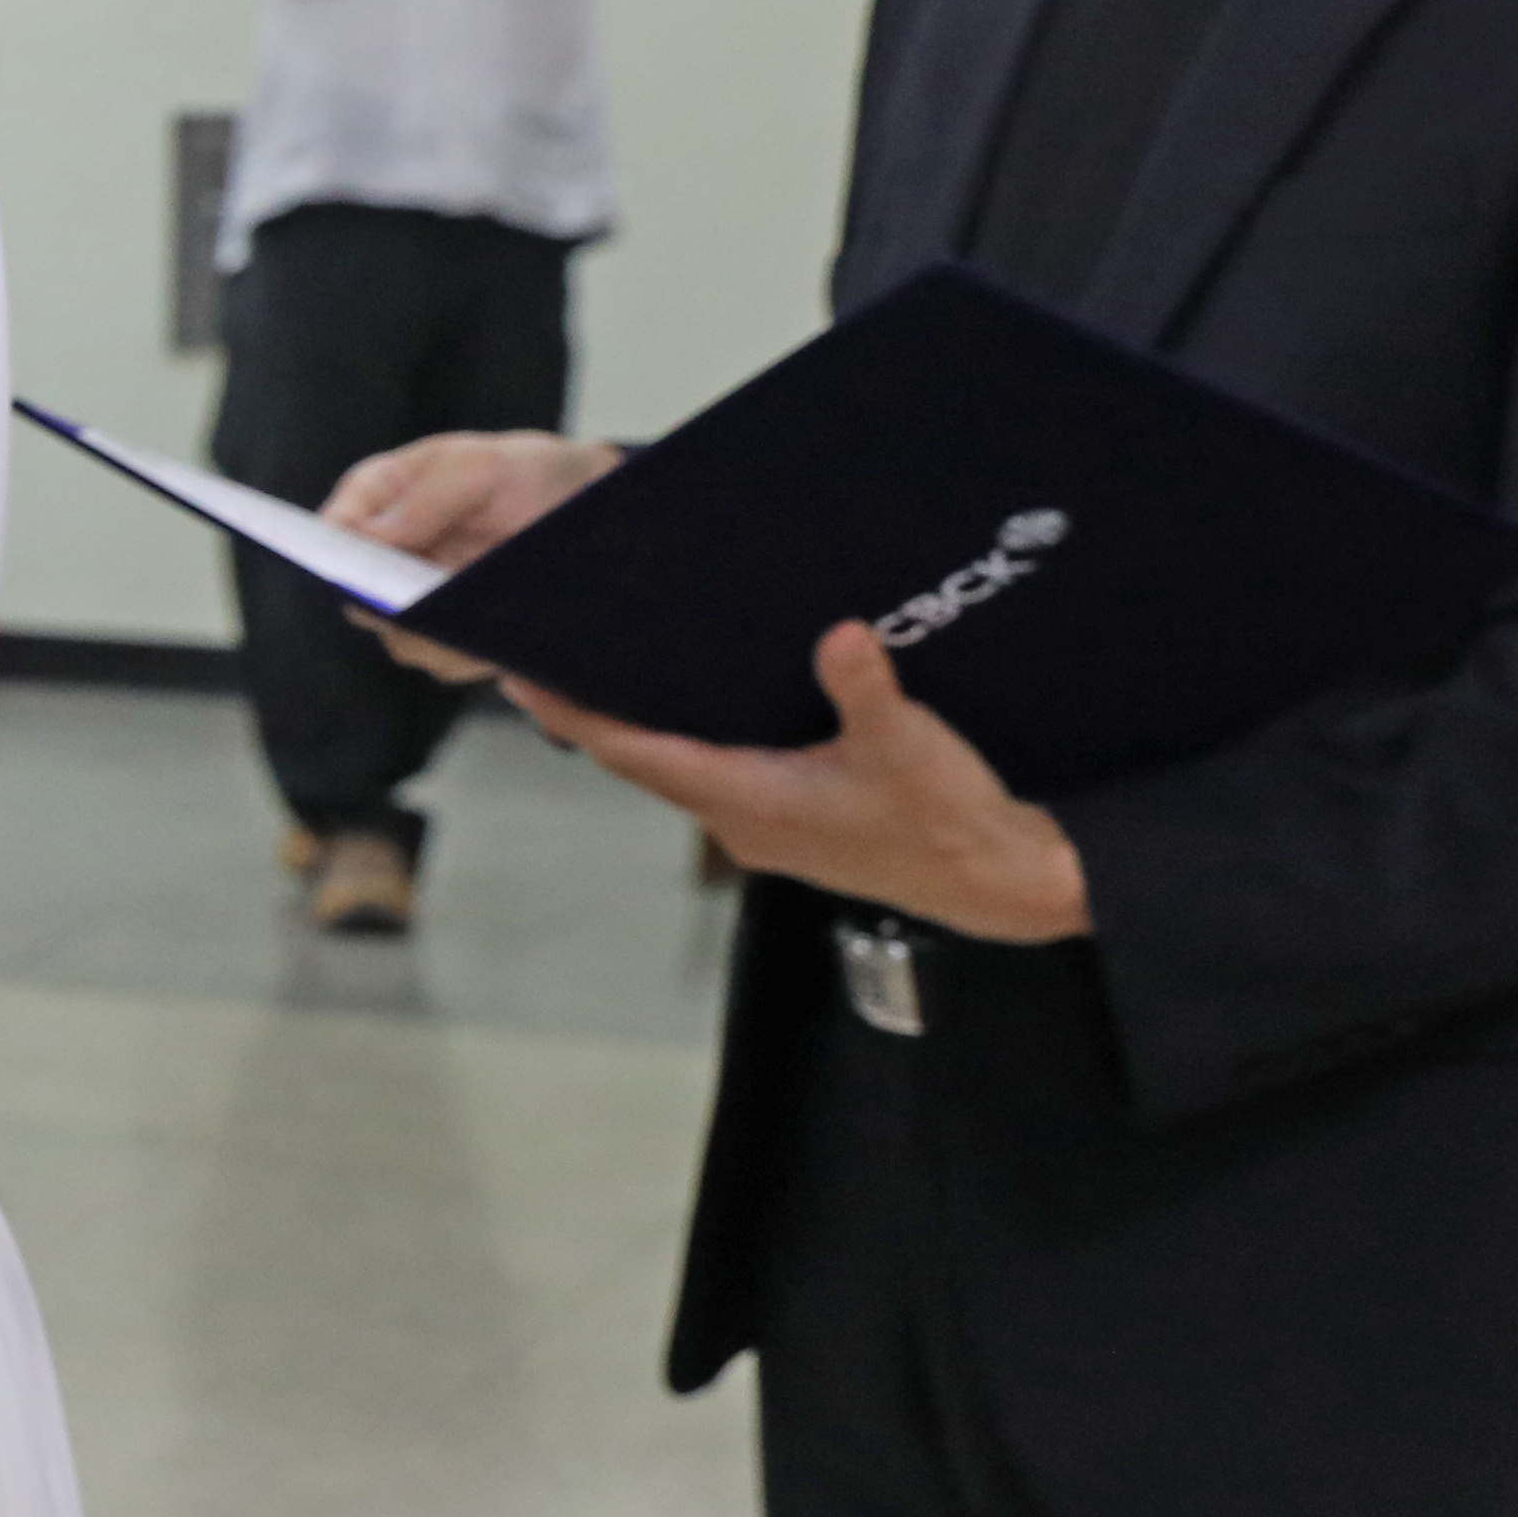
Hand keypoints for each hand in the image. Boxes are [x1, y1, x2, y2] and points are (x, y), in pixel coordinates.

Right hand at [326, 429, 621, 679]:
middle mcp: (386, 557)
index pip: (329, 534)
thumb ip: (426, 497)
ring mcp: (418, 601)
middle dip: (390, 609)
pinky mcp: (455, 634)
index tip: (359, 574)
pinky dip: (472, 656)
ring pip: (403, 640)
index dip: (333, 557)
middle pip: (359, 599)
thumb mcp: (480, 466)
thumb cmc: (522, 471)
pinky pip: (449, 660)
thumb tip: (367, 537)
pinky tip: (502, 646)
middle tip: (421, 606)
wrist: (584, 507)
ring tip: (475, 627)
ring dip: (437, 639)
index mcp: (376, 501)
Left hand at [512, 623, 1088, 944]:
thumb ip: (865, 688)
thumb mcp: (907, 744)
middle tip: (550, 662)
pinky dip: (688, 744)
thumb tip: (840, 635)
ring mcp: (763, 828)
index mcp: (745, 800)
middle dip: (594, 717)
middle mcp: (738, 819)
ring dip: (641, 732)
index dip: (575, 717)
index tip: (521, 680)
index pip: (632, 755)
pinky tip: (698, 709)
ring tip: (607, 676)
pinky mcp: (791, 826)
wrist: (996, 882)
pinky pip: (715, 778)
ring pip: (677, 772)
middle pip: (642, 763)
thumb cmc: (945, 819)